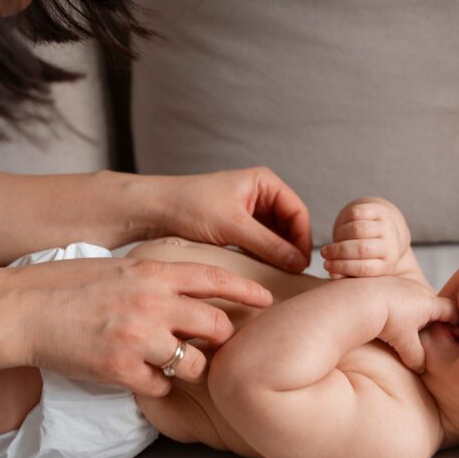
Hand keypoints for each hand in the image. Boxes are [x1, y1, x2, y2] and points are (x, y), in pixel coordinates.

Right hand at [8, 257, 272, 395]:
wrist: (22, 309)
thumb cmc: (65, 284)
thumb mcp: (118, 267)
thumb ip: (154, 277)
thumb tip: (186, 289)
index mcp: (152, 272)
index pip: (215, 278)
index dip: (247, 290)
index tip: (268, 299)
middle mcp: (152, 303)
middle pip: (216, 325)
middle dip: (221, 338)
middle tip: (215, 344)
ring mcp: (138, 338)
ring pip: (195, 364)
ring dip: (190, 367)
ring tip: (173, 364)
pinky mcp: (121, 369)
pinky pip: (161, 387)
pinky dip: (156, 386)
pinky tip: (141, 377)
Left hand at [151, 167, 311, 272]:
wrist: (155, 210)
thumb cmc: (190, 207)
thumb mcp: (234, 227)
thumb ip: (269, 245)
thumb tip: (298, 263)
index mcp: (265, 182)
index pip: (298, 212)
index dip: (303, 239)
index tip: (301, 265)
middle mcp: (261, 193)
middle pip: (290, 224)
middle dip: (291, 248)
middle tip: (292, 274)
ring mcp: (250, 210)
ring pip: (276, 236)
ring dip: (278, 253)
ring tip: (279, 275)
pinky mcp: (237, 225)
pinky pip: (260, 242)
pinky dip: (264, 255)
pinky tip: (262, 270)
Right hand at [321, 198, 409, 278]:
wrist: (386, 232)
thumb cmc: (368, 256)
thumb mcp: (361, 268)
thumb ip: (346, 274)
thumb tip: (332, 273)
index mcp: (387, 265)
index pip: (363, 268)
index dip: (342, 267)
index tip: (326, 265)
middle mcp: (391, 246)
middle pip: (361, 249)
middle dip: (339, 251)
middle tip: (324, 253)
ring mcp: (387, 227)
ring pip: (358, 229)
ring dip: (340, 235)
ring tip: (335, 239)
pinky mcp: (380, 211)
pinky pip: (358, 213)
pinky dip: (345, 220)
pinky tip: (342, 226)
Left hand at [374, 278, 458, 372]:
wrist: (360, 301)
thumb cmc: (387, 320)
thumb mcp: (405, 343)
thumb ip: (417, 357)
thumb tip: (421, 368)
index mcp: (430, 302)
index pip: (452, 310)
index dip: (456, 323)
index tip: (453, 335)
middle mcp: (419, 289)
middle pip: (435, 305)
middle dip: (434, 320)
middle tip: (429, 336)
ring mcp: (403, 283)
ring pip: (417, 299)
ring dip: (415, 313)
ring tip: (406, 328)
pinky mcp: (388, 282)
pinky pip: (401, 295)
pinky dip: (400, 306)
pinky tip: (390, 318)